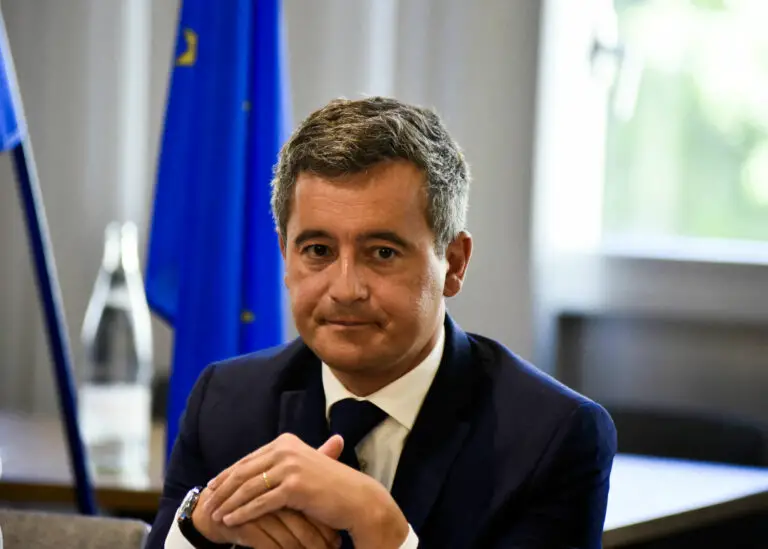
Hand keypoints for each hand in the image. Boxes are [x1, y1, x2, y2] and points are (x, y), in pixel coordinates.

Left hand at [205, 433, 408, 548]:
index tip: (212, 487)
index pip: (248, 459)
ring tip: (214, 515)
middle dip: (222, 489)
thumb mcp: (302, 467)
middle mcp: (286, 449)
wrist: (355, 499)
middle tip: (206, 503)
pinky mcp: (293, 487)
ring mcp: (290, 467)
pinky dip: (242, 513)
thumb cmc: (330, 486)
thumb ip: (280, 465)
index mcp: (286, 442)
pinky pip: (260, 502)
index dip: (227, 474)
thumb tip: (256, 470)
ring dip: (228, 503)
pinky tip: (231, 521)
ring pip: (248, 487)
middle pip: (244, 471)